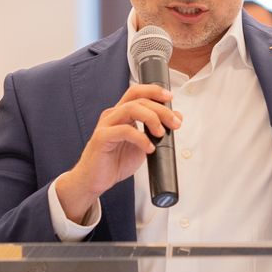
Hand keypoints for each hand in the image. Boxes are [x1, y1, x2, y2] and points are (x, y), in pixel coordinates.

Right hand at [54, 82, 179, 223]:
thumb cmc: (115, 162)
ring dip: (152, 118)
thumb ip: (157, 131)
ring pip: (131, 109)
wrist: (94, 180)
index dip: (154, 91)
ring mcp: (106, 124)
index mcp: (121, 113)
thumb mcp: (143, 145)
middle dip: (160, 109)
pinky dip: (141, 138)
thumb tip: (176, 117)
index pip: (137, 93)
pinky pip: (125, 131)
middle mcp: (113, 115)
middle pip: (138, 99)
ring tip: (161, 133)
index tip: (170, 97)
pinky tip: (149, 148)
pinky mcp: (102, 137)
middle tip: (174, 123)